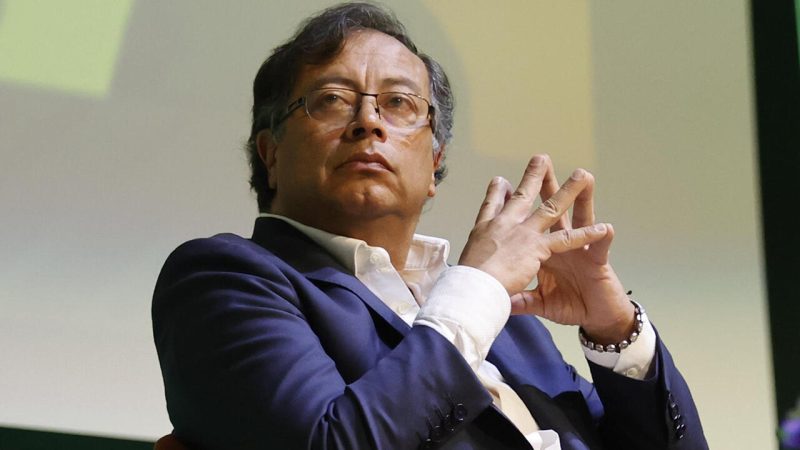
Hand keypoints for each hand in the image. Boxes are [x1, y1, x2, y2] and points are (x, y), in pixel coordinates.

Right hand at [458, 154, 609, 301]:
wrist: (474, 286)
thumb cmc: (468, 279)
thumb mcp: (468, 258)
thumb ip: (479, 254)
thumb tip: (478, 246)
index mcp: (487, 229)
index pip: (492, 206)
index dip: (497, 192)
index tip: (501, 181)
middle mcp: (505, 224)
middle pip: (522, 196)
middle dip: (533, 176)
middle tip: (542, 159)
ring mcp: (523, 233)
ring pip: (551, 208)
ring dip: (568, 191)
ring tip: (582, 176)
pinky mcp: (538, 247)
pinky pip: (567, 239)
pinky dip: (585, 234)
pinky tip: (602, 228)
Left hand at [509, 157, 633, 343]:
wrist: (596, 317)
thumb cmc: (570, 305)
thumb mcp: (539, 302)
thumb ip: (520, 298)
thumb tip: (500, 298)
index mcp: (543, 251)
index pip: (528, 223)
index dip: (516, 205)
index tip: (501, 182)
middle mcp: (560, 245)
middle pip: (551, 211)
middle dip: (547, 187)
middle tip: (541, 161)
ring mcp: (580, 251)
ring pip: (581, 219)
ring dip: (583, 199)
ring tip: (585, 177)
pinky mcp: (597, 263)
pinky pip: (600, 248)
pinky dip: (602, 238)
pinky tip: (607, 226)